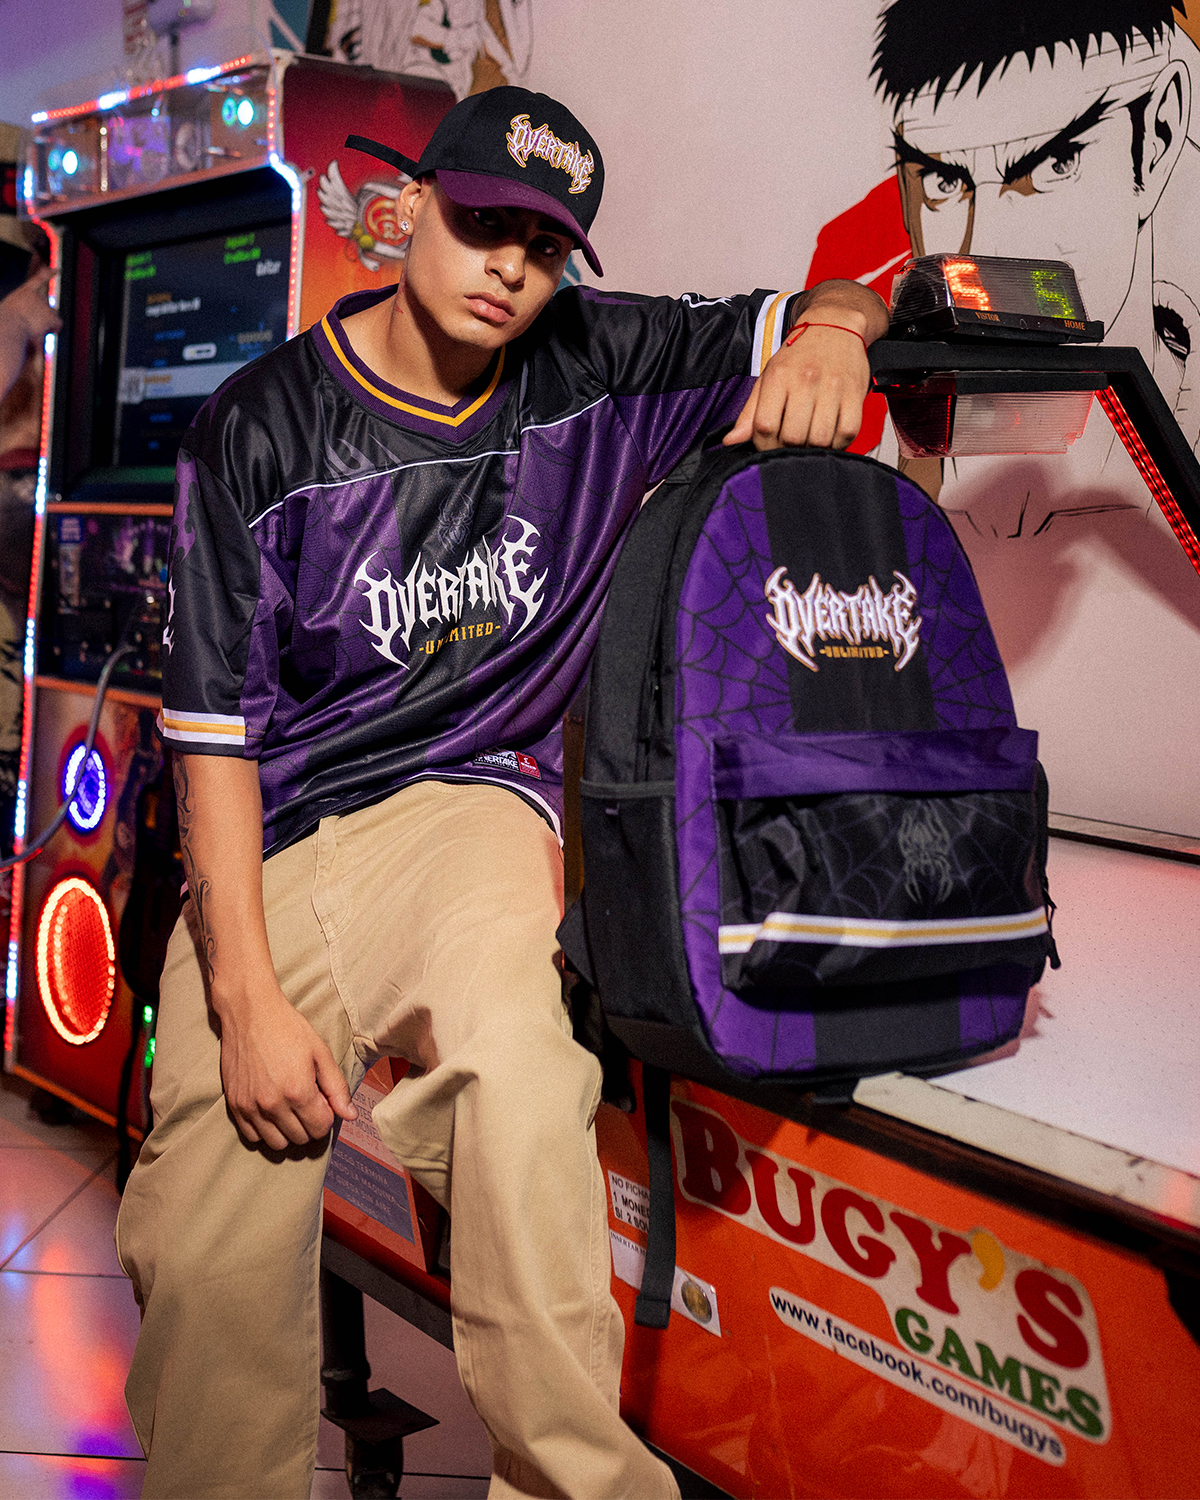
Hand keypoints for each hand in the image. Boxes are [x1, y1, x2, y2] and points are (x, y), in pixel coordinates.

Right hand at [1, 265, 61, 346]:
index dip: (48, 273)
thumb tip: (32, 321)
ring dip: (46, 322)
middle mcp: (37, 296)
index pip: (39, 279)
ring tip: (34, 328)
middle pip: (47, 303)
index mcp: (24, 292)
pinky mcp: (51, 316)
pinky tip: (46, 332)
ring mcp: (45, 306)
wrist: (9, 326)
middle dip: (44, 311)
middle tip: (36, 321)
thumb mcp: (10, 310)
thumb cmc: (5, 321)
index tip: (56, 269)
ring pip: (52, 314)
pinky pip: (58, 323)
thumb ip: (22, 311)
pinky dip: (54, 328)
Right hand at [215, 980, 356, 1149]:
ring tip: (289, 1107)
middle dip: (309, 1123)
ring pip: (277, 1143)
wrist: (249, 1012)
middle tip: (307, 1100)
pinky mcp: (234, 1105)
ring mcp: (250, 1106)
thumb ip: (337, 1088)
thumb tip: (350, 1115)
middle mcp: (273, 1104)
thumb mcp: (320, 1053)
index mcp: (298, 1091)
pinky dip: (265, 1130)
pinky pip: (252, 1137)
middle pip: (300, 1138)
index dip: (326, 1115)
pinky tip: (271, 1110)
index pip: (320, 1128)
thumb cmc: (288, 1028)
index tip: (322, 1099)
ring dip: (288, 1130)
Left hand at [724, 318, 870, 451]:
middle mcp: (806, 380)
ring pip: (820, 439)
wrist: (835, 324)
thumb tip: (731, 441)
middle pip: (793, 437)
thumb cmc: (800, 355)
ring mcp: (833, 387)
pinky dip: (838, 443)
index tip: (769, 444)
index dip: (764, 444)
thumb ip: (750, 412)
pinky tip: (830, 436)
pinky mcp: (855, 394)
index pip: (765, 426)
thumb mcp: (769, 377)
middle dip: (789, 448)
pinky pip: (847, 433)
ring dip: (814, 449)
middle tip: (791, 444)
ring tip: (810, 440)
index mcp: (779, 377)